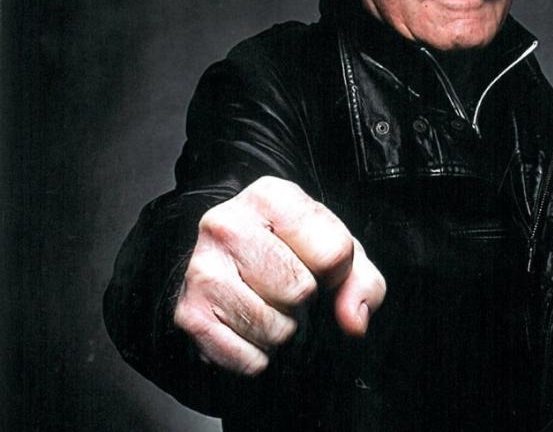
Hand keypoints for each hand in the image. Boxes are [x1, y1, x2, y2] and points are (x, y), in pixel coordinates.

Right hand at [174, 176, 386, 375]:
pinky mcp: (189, 313)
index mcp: (270, 196)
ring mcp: (202, 268)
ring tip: (267, 303)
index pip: (332, 252)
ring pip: (274, 326)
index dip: (336, 270)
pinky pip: (247, 357)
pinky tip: (247, 326)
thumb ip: (362, 282)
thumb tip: (353, 320)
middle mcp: (227, 224)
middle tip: (287, 285)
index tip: (318, 265)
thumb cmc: (290, 251)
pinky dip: (256, 355)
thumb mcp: (337, 251)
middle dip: (304, 298)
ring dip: (281, 328)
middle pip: (299, 289)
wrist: (230, 262)